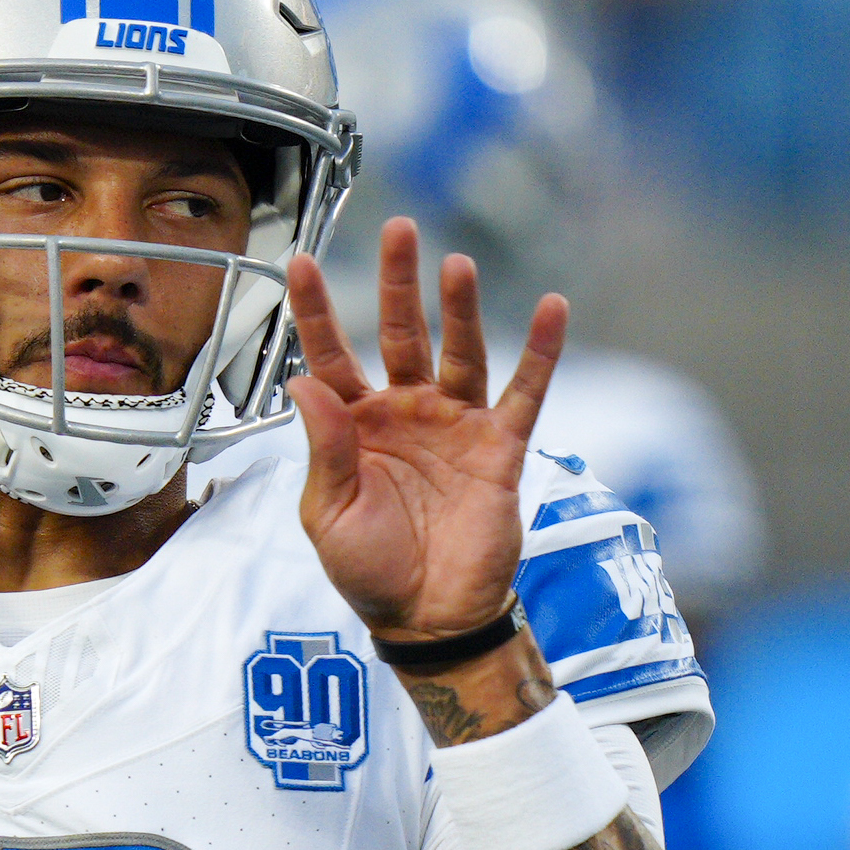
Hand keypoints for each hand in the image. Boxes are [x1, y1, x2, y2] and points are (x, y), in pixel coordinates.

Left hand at [286, 217, 565, 641]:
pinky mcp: (499, 448)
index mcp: (353, 425)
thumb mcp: (328, 514)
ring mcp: (455, 426)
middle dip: (399, 282)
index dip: (315, 310)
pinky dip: (540, 352)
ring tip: (455, 264)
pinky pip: (524, 392)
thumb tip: (303, 385)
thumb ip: (323, 449)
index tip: (297, 261)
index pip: (330, 354)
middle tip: (399, 230)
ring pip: (460, 352)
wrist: (428, 619)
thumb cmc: (369, 570)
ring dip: (460, 308)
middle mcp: (405, 413)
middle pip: (401, 332)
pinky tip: (553, 308)